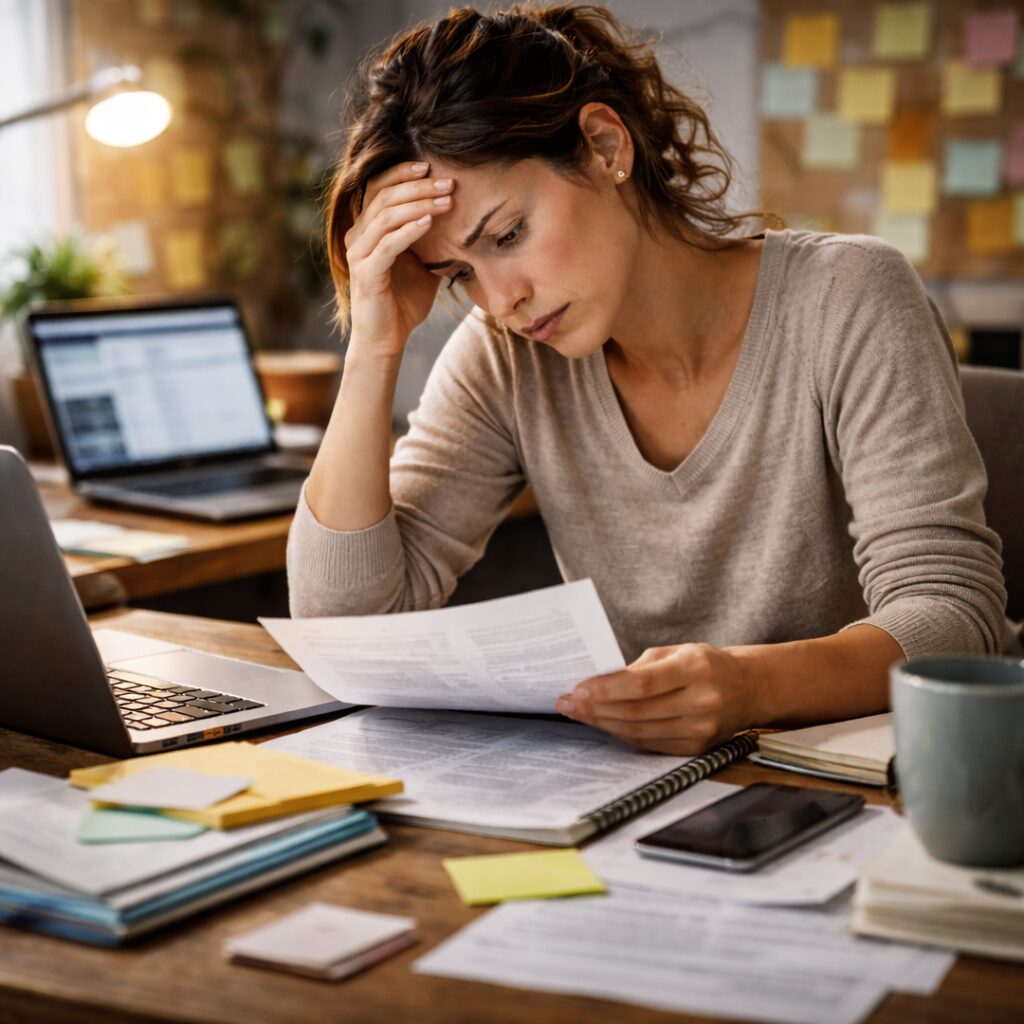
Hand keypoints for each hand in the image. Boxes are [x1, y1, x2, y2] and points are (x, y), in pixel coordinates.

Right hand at [344, 161, 454, 356]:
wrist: (387, 339)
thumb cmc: (403, 301)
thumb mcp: (423, 263)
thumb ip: (431, 238)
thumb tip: (460, 217)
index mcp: (367, 228)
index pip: (379, 187)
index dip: (402, 172)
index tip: (432, 166)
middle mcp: (357, 236)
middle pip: (384, 195)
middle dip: (419, 186)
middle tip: (448, 182)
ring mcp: (359, 254)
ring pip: (386, 216)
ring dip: (419, 204)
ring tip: (447, 199)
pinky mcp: (366, 273)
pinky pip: (387, 245)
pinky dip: (409, 231)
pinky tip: (429, 223)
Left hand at [554, 643, 756, 754]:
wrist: (747, 689)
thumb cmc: (705, 664)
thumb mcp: (676, 651)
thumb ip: (640, 667)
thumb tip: (598, 682)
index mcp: (695, 669)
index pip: (642, 684)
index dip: (606, 689)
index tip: (578, 688)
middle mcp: (700, 702)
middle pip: (636, 711)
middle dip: (595, 708)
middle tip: (567, 703)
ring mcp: (700, 730)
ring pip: (639, 732)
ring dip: (603, 724)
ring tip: (578, 713)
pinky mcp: (696, 749)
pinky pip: (649, 744)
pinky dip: (622, 735)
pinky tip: (603, 724)